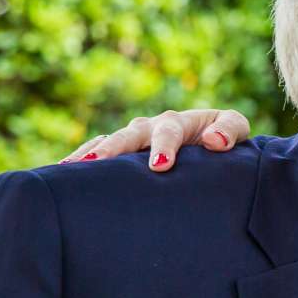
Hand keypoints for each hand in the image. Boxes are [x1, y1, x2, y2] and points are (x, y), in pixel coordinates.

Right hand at [62, 108, 252, 169]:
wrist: (211, 145)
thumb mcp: (236, 128)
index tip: (160, 166)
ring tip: (68, 169)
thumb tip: (213, 140)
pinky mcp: (121, 155)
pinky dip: (81, 163)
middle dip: (113, 148)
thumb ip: (230, 129)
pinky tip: (61, 176)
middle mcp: (150, 128)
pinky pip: (97, 155)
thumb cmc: (225, 138)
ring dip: (89, 155)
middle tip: (97, 164)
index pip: (170, 131)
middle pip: (129, 135)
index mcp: (180, 122)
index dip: (164, 146)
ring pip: (107, 143)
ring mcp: (132, 140)